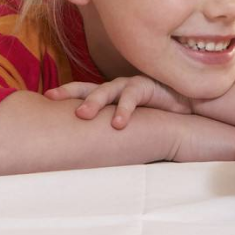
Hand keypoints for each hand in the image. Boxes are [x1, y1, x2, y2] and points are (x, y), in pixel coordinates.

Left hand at [43, 75, 192, 129]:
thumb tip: (87, 149)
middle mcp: (117, 87)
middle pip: (89, 87)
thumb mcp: (130, 120)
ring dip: (95, 101)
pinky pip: (133, 96)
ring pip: (108, 89)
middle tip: (52, 98)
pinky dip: (124, 109)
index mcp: (110, 94)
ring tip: (83, 115)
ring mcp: (131, 85)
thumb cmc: (157, 114)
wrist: (189, 103)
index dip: (65, 91)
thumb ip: (112, 127)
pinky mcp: (148, 86)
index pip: (83, 90)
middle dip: (70, 92)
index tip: (44, 96)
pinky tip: (119, 124)